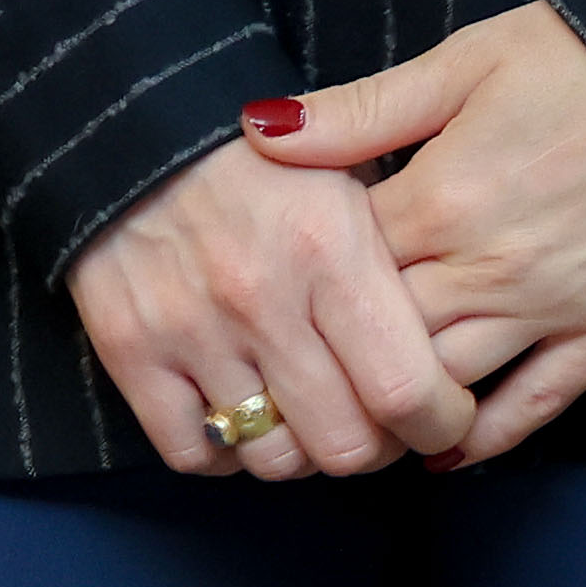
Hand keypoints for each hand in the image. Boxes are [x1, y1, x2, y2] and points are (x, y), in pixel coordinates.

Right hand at [64, 135, 476, 480]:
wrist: (139, 127)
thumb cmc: (265, 157)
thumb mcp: (352, 165)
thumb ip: (403, 245)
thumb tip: (455, 327)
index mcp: (333, 249)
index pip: (405, 389)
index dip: (440, 421)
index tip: (445, 413)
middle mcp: (263, 298)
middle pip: (343, 444)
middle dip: (377, 446)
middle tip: (381, 421)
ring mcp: (191, 331)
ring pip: (272, 459)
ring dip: (303, 451)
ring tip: (313, 415)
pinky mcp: (130, 352)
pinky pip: (193, 452)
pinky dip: (227, 451)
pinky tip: (246, 415)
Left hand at [242, 5, 585, 466]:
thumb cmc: (578, 56)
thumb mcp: (464, 61)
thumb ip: (360, 111)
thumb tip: (258, 132)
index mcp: (442, 196)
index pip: (342, 270)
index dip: (303, 288)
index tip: (280, 295)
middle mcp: (489, 266)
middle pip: (381, 341)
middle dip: (332, 364)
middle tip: (293, 383)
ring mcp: (552, 306)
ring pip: (447, 384)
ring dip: (393, 409)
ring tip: (352, 422)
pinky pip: (536, 405)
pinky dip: (484, 439)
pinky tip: (442, 452)